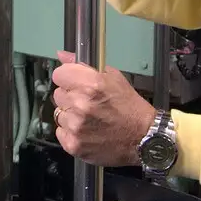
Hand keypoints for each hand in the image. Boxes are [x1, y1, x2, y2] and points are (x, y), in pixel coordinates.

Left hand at [51, 50, 157, 166]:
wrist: (142, 137)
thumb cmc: (130, 108)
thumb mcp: (113, 78)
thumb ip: (84, 66)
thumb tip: (63, 56)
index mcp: (91, 85)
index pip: (59, 75)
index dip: (67, 78)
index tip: (73, 83)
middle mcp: (81, 105)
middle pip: (58, 95)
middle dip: (70, 97)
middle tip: (88, 103)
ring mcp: (76, 126)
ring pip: (58, 114)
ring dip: (70, 115)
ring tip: (89, 118)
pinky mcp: (74, 144)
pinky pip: (60, 132)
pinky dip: (70, 132)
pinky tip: (87, 130)